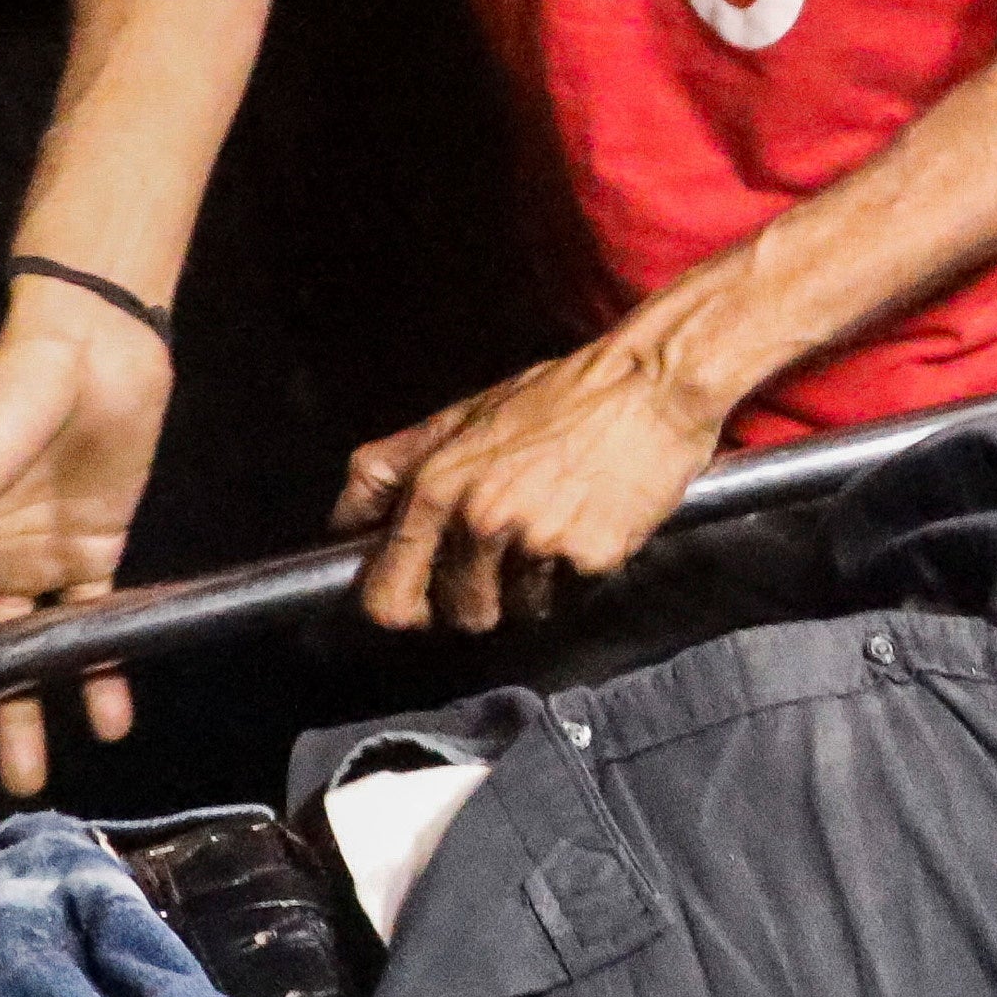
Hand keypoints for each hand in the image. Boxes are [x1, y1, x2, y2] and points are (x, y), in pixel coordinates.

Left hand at [336, 332, 729, 635]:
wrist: (652, 383)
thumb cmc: (560, 396)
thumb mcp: (462, 417)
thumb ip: (394, 467)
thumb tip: (344, 519)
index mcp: (437, 487)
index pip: (386, 594)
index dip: (400, 608)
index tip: (420, 601)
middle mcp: (479, 519)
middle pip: (459, 613)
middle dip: (479, 598)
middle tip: (507, 556)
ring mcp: (535, 542)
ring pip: (519, 610)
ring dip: (534, 586)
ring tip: (555, 530)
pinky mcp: (590, 558)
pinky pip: (572, 596)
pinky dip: (580, 573)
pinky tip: (592, 524)